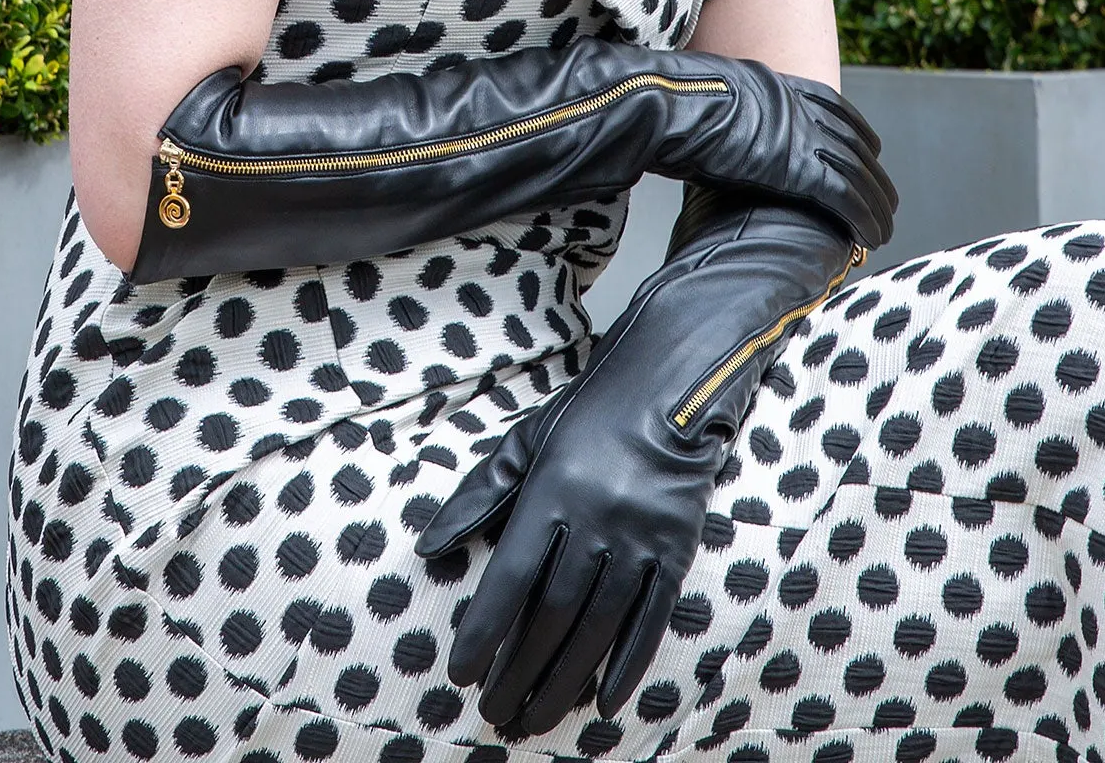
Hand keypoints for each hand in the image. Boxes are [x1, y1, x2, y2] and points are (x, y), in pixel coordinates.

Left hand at [414, 302, 718, 734]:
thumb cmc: (587, 417)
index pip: (509, 578)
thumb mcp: (526, 441)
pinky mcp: (677, 549)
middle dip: (518, 670)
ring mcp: (640, 536)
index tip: (461, 674)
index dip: (483, 631)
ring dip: (563, 679)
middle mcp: (596, 518)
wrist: (669, 387)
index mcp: (551, 489)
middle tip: (494, 712)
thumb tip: (428, 547)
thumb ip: (478, 496)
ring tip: (534, 716)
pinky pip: (651, 619)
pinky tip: (604, 701)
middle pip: (551, 613)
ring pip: (597, 626)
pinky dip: (627, 664)